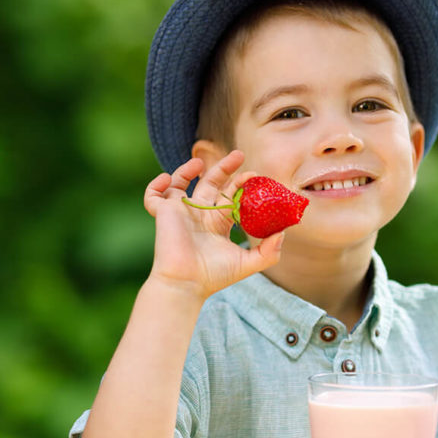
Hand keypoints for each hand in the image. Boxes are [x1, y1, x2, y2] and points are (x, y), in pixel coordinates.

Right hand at [143, 150, 282, 298]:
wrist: (186, 284)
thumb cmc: (214, 276)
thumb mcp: (248, 263)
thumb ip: (269, 251)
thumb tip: (284, 233)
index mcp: (217, 224)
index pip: (229, 197)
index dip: (240, 184)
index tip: (253, 175)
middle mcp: (199, 215)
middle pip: (210, 184)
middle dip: (223, 167)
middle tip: (238, 154)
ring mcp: (180, 213)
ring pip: (180, 183)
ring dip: (187, 169)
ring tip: (200, 161)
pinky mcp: (163, 214)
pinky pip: (153, 195)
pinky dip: (156, 185)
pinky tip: (167, 178)